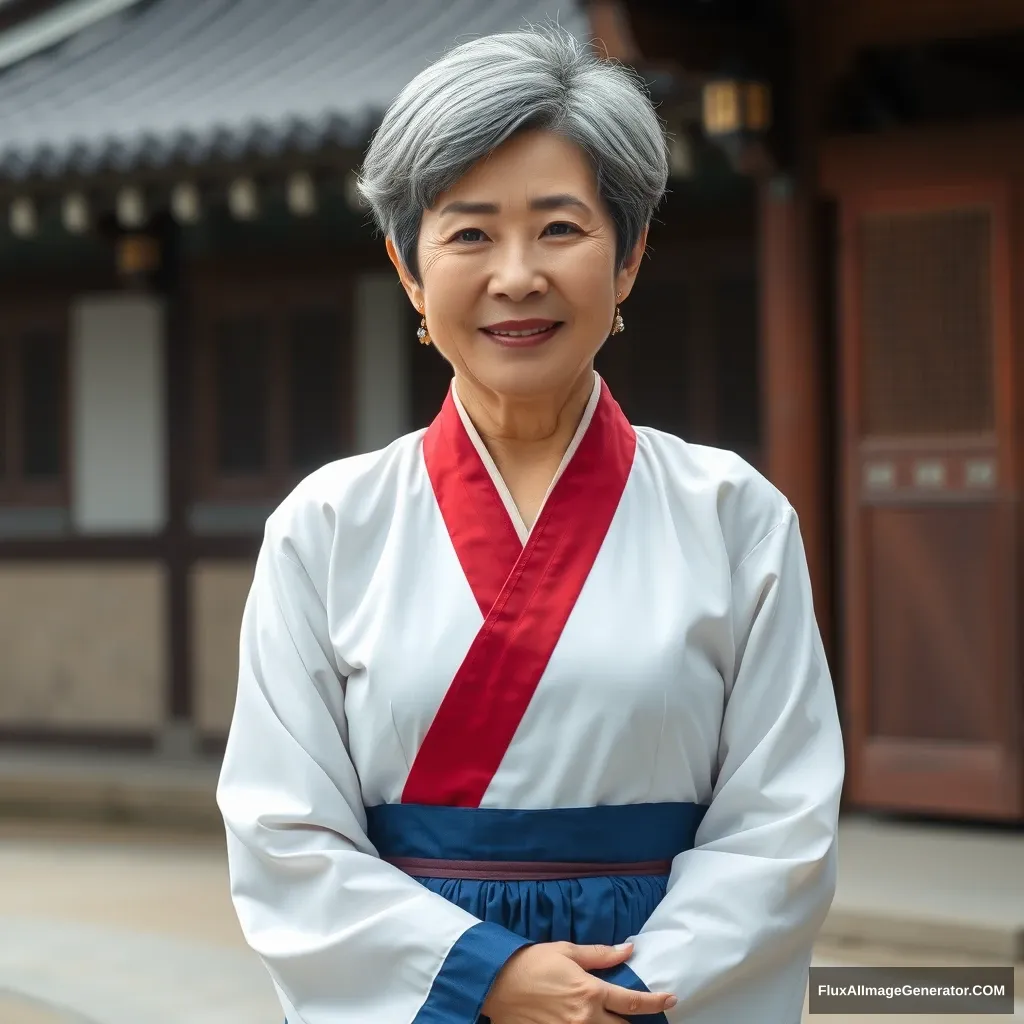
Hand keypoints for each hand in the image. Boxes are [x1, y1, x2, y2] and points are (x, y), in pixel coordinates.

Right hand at [482, 941, 677, 1022]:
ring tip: (611, 1016)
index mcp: (590, 992)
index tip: (671, 999)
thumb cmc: (531, 962)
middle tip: (634, 1011)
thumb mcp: (566, 951)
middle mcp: (585, 1018)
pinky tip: (587, 1021)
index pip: (633, 1002)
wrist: (496, 983)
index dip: (656, 1001)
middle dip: (631, 1021)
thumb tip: (628, 948)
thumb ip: (600, 954)